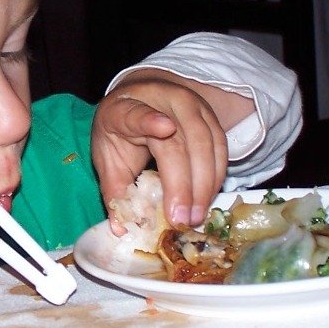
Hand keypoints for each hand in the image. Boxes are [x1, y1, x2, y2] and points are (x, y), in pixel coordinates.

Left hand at [92, 70, 227, 229]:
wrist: (140, 98)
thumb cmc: (121, 131)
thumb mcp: (107, 157)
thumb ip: (114, 191)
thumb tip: (121, 229)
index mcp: (126, 109)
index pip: (138, 114)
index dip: (150, 120)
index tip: (164, 129)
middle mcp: (162, 100)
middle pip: (179, 141)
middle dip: (183, 184)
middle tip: (182, 219)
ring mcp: (190, 106)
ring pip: (206, 144)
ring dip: (205, 185)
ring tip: (196, 216)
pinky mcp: (210, 115)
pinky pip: (220, 148)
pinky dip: (216, 176)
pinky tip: (206, 198)